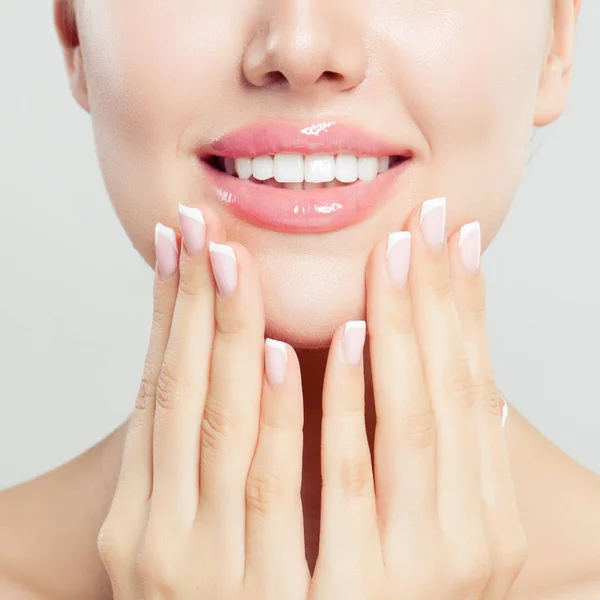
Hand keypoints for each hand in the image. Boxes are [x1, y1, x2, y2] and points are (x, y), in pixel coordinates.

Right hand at [97, 204, 309, 598]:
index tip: (178, 246)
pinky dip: (288, 413)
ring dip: (236, 337)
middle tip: (205, 231)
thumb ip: (216, 460)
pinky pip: (280, 486)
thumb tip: (242, 371)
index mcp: (141, 517)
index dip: (166, 315)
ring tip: (242, 262)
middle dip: (195, 308)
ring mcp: (211, 568)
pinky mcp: (269, 597)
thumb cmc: (226, 596)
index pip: (157, 392)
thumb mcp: (199, 526)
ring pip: (225, 427)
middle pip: (184, 395)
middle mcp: (162, 537)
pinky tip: (296, 348)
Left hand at [309, 197, 526, 598]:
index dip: (467, 310)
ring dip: (392, 328)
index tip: (453, 240)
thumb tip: (478, 394)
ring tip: (382, 255)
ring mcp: (410, 570)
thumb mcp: (430, 529)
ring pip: (403, 421)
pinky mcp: (347, 595)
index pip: (474, 389)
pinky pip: (343, 479)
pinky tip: (333, 336)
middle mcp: (466, 539)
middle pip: (446, 392)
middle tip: (419, 225)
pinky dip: (342, 402)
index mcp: (485, 517)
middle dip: (434, 302)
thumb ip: (445, 464)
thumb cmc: (383, 593)